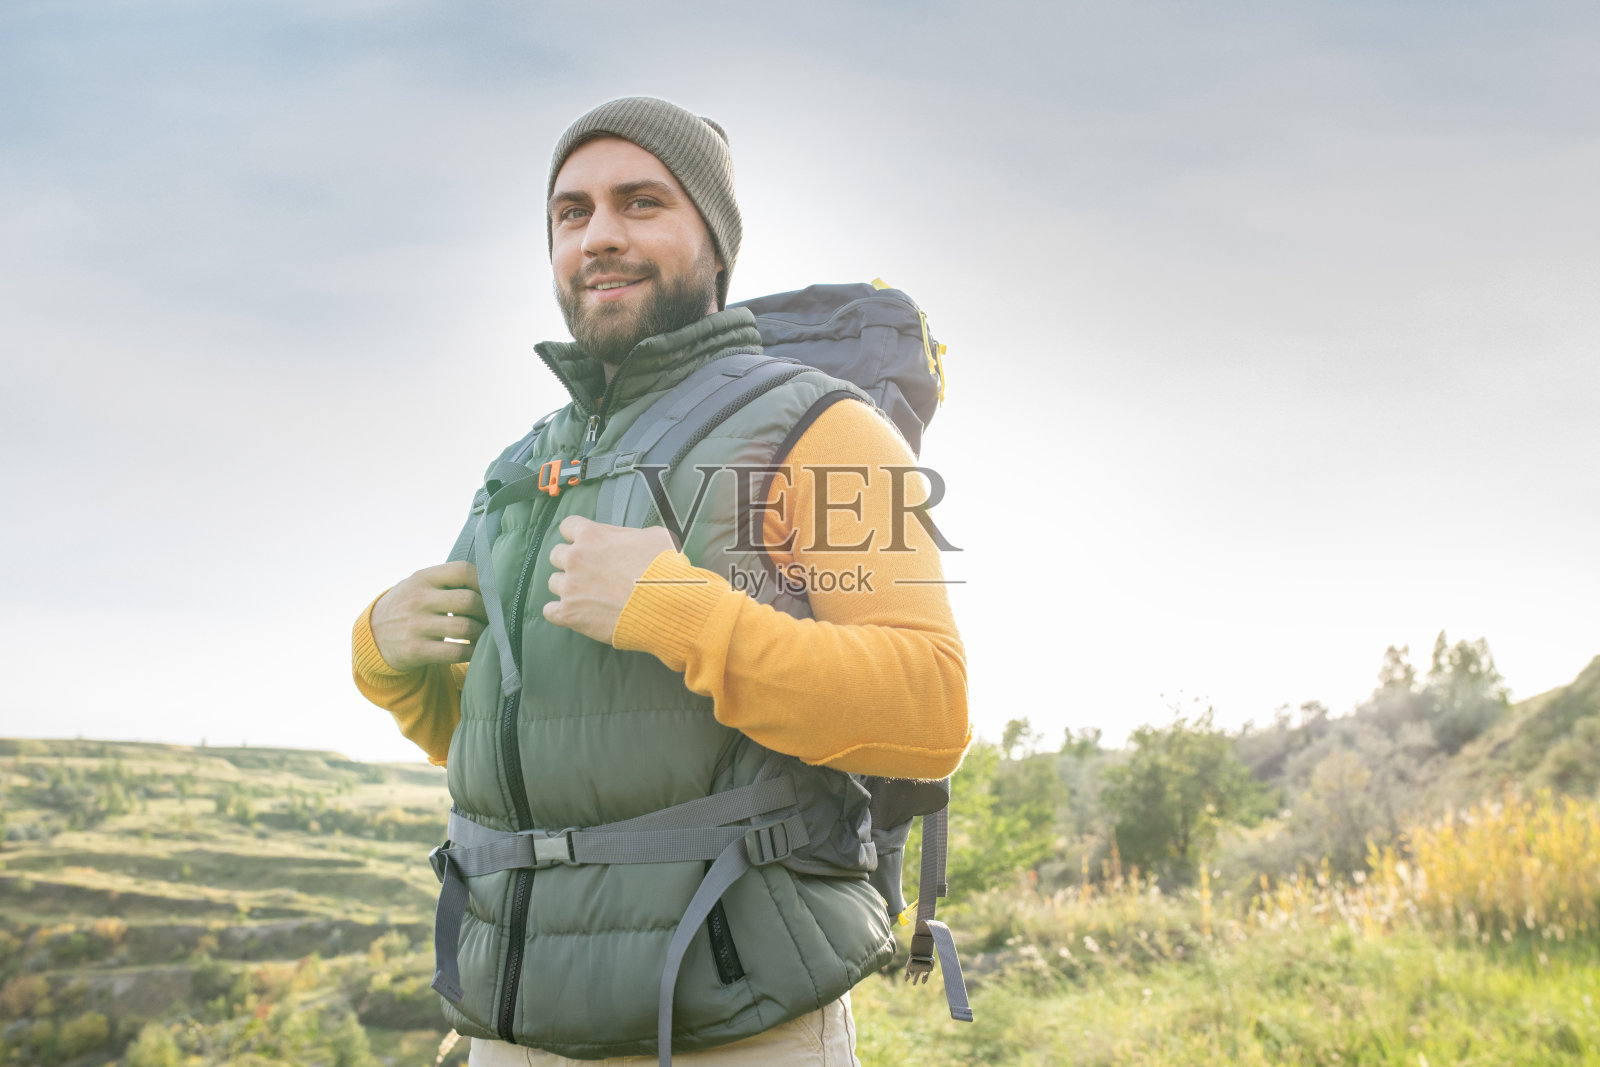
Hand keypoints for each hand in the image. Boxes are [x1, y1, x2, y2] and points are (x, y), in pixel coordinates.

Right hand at [370, 561, 486, 671]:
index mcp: (423, 578)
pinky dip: (472, 652)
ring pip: (465, 628)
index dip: (484, 582)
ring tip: (486, 633)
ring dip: (483, 633)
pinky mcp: (416, 650)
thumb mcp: (419, 585)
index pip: (462, 571)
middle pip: (468, 601)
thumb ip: (447, 581)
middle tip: (493, 618)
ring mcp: (416, 625)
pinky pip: (456, 652)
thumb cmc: (408, 606)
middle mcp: (418, 599)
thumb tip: (492, 588)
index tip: (492, 593)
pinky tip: (475, 649)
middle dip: (488, 611)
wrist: (373, 635)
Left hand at [543, 515, 675, 643]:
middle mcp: (575, 558)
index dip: (577, 536)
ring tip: (588, 597)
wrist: (665, 605)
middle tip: (590, 573)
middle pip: (556, 555)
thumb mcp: (656, 537)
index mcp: (592, 535)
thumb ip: (633, 536)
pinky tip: (575, 614)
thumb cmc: (664, 569)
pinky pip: (550, 611)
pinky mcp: (569, 613)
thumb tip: (634, 542)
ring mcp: (570, 587)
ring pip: (554, 582)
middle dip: (571, 562)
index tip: (587, 545)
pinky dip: (560, 613)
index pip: (568, 526)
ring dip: (568, 588)